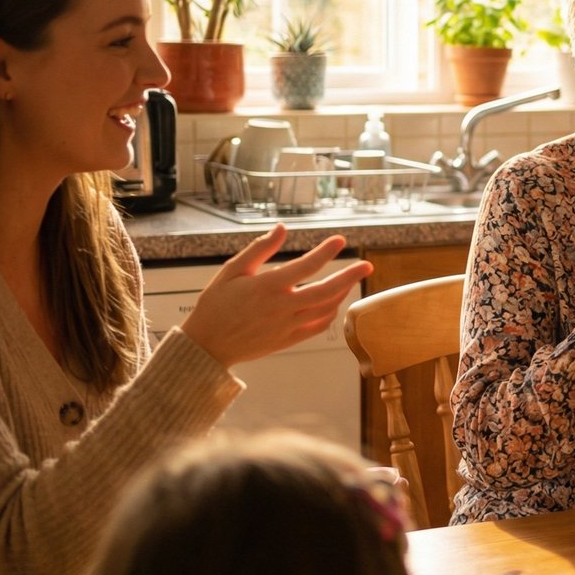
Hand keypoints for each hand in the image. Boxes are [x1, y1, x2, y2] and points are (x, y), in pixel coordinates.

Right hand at [181, 226, 372, 367]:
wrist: (207, 345)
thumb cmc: (216, 305)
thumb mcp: (232, 270)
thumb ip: (259, 249)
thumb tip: (282, 228)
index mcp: (268, 287)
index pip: (307, 266)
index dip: (326, 251)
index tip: (340, 240)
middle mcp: (283, 307)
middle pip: (327, 291)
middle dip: (350, 276)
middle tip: (367, 265)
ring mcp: (288, 326)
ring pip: (326, 309)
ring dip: (342, 293)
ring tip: (350, 280)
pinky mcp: (288, 340)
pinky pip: (318, 326)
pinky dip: (330, 313)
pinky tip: (333, 303)